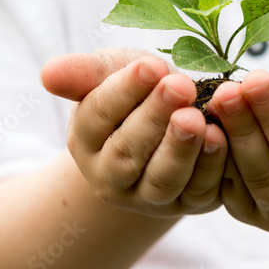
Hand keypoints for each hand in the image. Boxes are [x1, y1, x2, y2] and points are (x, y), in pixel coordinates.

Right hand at [40, 48, 228, 216]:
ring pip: (162, 180)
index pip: (98, 114)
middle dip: (155, 117)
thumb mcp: (113, 73)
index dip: (124, 90)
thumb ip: (85, 73)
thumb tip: (48, 74)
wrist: (173, 123)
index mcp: (86, 139)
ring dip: (181, 149)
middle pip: (128, 152)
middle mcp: (111, 176)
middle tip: (179, 85)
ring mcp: (149, 197)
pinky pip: (199, 190)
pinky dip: (210, 166)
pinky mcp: (189, 203)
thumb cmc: (140, 91)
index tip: (151, 65)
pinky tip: (220, 137)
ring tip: (196, 118)